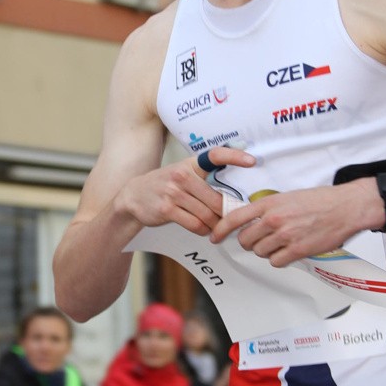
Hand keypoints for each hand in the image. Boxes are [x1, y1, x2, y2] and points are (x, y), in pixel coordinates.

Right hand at [119, 146, 254, 236]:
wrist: (133, 196)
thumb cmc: (165, 187)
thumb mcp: (182, 175)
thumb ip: (204, 182)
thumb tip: (231, 200)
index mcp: (190, 165)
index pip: (215, 155)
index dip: (234, 156)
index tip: (252, 161)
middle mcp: (182, 176)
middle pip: (216, 199)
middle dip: (225, 214)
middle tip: (230, 220)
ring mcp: (173, 192)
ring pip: (208, 214)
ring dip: (214, 225)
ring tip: (215, 227)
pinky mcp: (167, 209)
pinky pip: (195, 224)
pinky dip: (203, 230)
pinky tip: (202, 229)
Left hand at [209, 179, 374, 266]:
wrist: (345, 207)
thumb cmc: (319, 200)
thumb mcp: (287, 196)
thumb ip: (268, 208)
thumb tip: (252, 222)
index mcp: (269, 203)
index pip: (235, 218)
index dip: (221, 229)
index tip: (215, 237)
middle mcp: (274, 219)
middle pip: (246, 240)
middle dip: (250, 243)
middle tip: (261, 240)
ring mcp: (285, 235)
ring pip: (260, 252)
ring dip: (267, 251)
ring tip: (281, 243)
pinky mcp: (297, 250)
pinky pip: (276, 261)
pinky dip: (280, 259)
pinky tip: (289, 251)